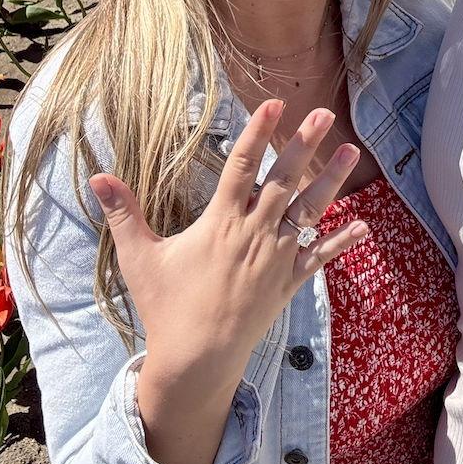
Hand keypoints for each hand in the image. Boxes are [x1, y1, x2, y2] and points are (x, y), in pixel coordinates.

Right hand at [89, 100, 366, 375]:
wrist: (197, 360)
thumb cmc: (165, 307)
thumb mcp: (139, 257)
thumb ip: (123, 212)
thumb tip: (98, 176)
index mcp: (220, 223)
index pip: (241, 166)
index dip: (257, 132)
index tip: (272, 103)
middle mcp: (253, 234)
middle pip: (283, 180)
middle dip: (303, 144)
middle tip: (323, 113)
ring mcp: (275, 259)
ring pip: (308, 212)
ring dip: (330, 181)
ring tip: (350, 151)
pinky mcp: (287, 284)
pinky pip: (319, 258)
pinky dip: (341, 242)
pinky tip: (364, 226)